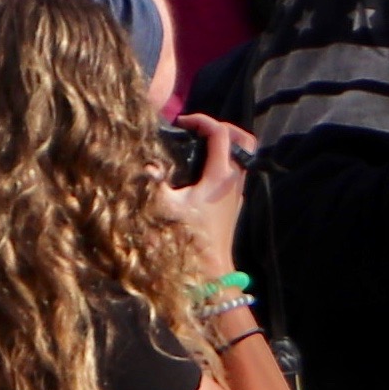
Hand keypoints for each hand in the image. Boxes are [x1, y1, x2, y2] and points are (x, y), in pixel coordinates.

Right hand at [160, 118, 256, 275]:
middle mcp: (235, 179)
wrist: (211, 269)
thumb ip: (154, 183)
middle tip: (195, 129)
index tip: (181, 122)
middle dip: (219, 127)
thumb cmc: (189, 239)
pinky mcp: (234, 201)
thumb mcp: (165, 208)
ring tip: (195, 145)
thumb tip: (148, 165)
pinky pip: (235, 170)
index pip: (221, 133)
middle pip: (240, 139)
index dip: (202, 120)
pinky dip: (221, 160)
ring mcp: (237, 191)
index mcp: (221, 175)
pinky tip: (198, 169)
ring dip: (222, 144)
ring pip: (240, 155)